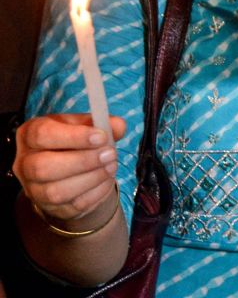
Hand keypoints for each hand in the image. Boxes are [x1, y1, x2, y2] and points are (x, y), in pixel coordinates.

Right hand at [13, 114, 125, 229]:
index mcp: (30, 135)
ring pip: (56, 192)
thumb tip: (118, 126)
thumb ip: (102, 123)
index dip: (73, 136)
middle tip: (110, 154)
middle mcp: (25, 163)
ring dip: (91, 179)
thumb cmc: (76, 142)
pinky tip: (107, 180)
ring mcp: (34, 189)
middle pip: (43, 167)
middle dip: (82, 161)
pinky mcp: (50, 208)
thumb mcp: (85, 126)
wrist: (73, 171)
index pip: (42, 135)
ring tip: (111, 166)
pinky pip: (72, 206)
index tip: (101, 136)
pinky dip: (95, 193)